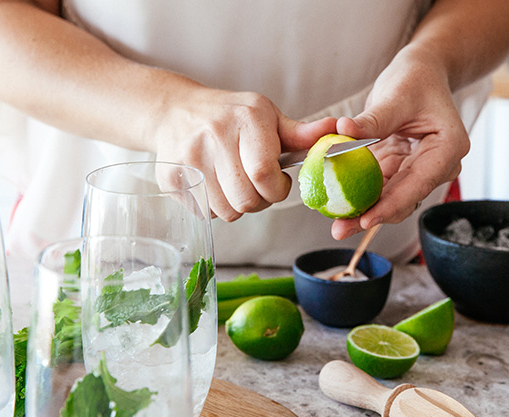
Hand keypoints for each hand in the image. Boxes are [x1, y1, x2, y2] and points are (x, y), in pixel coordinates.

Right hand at [154, 88, 336, 220]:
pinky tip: (215, 184)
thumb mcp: (266, 116)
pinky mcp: (170, 179)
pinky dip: (215, 207)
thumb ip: (301, 133)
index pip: (264, 173)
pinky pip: (205, 213)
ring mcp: (188, 158)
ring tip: (236, 183)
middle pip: (246, 200)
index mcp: (246, 119)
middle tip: (258, 185)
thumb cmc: (231, 116)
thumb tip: (338, 130)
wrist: (175, 110)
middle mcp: (214, 136)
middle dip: (260, 200)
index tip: (279, 183)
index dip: (277, 189)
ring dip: (238, 206)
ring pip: (226, 212)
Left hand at [333, 47, 469, 239]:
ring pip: (390, 198)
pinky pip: (379, 187)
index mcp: (448, 148)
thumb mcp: (397, 95)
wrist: (421, 74)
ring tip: (336, 223)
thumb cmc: (417, 79)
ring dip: (363, 210)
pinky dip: (359, 194)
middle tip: (341, 228)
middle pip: (403, 199)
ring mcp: (418, 170)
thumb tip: (343, 131)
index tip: (367, 219)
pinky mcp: (400, 169)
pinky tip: (337, 204)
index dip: (392, 205)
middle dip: (372, 216)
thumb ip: (373, 119)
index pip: (418, 184)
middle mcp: (437, 166)